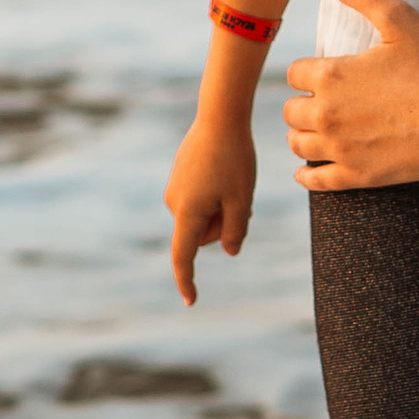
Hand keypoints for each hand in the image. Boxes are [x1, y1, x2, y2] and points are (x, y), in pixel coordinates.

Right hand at [165, 120, 256, 306]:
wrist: (219, 116)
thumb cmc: (234, 158)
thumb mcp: (242, 199)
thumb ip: (235, 231)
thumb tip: (228, 251)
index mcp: (188, 212)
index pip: (183, 256)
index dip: (188, 281)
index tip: (191, 301)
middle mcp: (175, 203)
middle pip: (203, 235)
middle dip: (223, 227)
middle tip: (244, 201)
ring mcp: (176, 190)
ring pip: (204, 217)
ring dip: (222, 210)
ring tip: (236, 182)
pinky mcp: (180, 178)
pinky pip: (201, 200)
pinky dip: (217, 197)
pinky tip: (227, 172)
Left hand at [285, 0, 418, 190]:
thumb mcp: (401, 21)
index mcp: (331, 75)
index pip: (295, 72)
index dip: (308, 70)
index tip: (323, 72)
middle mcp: (326, 113)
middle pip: (291, 110)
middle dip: (303, 102)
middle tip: (321, 100)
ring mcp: (339, 147)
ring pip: (298, 143)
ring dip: (303, 134)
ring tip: (316, 130)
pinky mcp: (356, 175)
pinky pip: (316, 181)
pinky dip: (307, 176)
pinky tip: (306, 172)